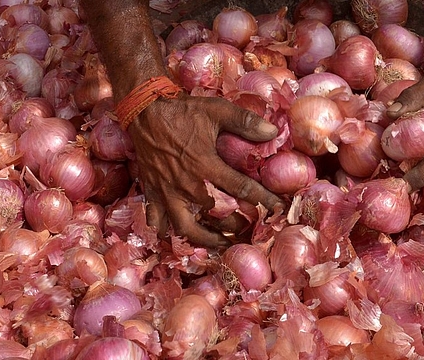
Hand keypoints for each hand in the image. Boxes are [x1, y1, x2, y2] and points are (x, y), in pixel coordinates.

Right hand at [127, 93, 283, 248]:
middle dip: (237, 225)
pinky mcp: (152, 194)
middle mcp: (188, 185)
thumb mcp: (216, 110)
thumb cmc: (182, 111)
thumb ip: (245, 122)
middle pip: (218, 217)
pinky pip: (158, 222)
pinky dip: (167, 233)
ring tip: (220, 242)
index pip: (242, 189)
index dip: (264, 200)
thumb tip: (273, 132)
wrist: (144, 112)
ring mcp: (168, 193)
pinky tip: (179, 237)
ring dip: (206, 240)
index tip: (278, 209)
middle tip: (250, 227)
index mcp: (206, 166)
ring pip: (187, 229)